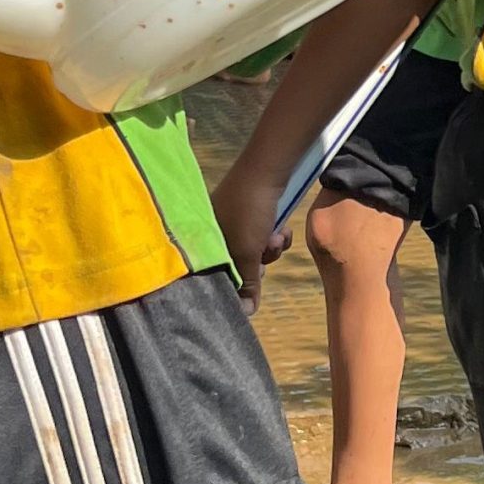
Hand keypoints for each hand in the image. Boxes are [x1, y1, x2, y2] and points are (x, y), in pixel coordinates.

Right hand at [211, 171, 291, 314]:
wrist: (268, 170)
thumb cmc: (250, 211)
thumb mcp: (247, 252)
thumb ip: (247, 283)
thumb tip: (246, 312)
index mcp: (202, 243)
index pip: (215, 274)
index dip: (235, 283)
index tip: (250, 285)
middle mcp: (213, 234)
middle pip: (238, 265)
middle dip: (257, 264)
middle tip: (264, 255)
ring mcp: (232, 223)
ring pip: (255, 252)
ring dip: (270, 249)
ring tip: (275, 237)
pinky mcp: (251, 215)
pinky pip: (263, 237)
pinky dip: (275, 236)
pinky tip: (282, 229)